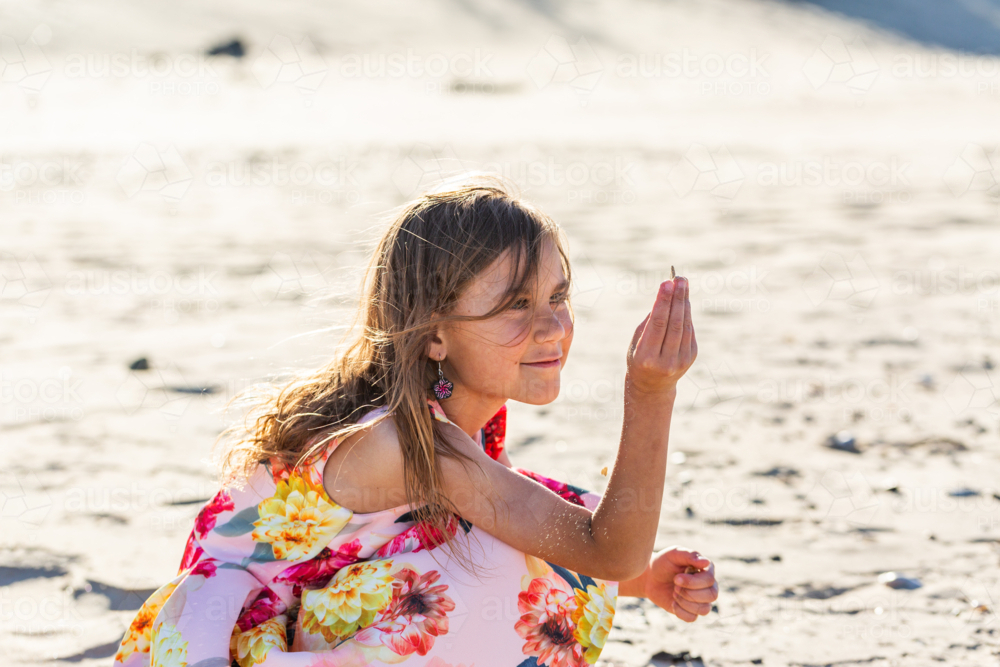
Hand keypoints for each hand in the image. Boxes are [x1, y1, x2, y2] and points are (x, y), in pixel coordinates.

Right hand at [626, 275, 696, 396]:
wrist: (652, 387)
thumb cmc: (639, 359)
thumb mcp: (636, 343)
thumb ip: (650, 322)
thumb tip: (667, 295)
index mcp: (646, 357)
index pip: (658, 324)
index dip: (663, 302)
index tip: (667, 282)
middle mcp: (666, 360)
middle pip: (674, 323)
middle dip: (677, 298)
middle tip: (679, 278)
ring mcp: (681, 360)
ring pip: (685, 325)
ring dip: (684, 302)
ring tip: (683, 284)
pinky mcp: (691, 357)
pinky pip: (689, 330)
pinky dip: (687, 313)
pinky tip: (683, 300)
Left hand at [644, 547, 716, 621]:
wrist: (651, 577)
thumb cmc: (664, 563)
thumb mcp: (674, 554)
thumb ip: (690, 555)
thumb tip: (706, 562)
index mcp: (706, 570)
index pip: (709, 580)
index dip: (692, 582)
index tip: (676, 578)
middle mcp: (708, 586)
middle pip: (712, 596)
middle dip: (689, 592)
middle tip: (675, 586)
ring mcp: (701, 600)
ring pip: (704, 609)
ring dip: (685, 602)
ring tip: (674, 593)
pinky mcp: (691, 611)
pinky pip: (693, 618)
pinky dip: (680, 611)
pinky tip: (673, 602)